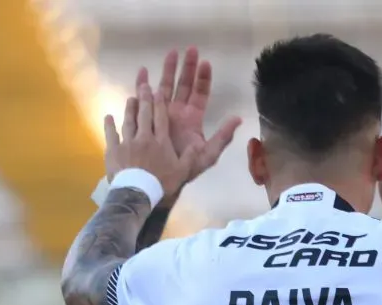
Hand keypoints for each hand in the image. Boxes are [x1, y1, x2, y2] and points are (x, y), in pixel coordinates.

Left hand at [103, 81, 198, 199]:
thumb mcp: (182, 172)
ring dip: (130, 108)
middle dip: (145, 98)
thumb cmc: (162, 184)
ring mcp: (127, 143)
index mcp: (161, 141)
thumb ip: (189, 156)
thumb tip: (197, 143)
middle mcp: (144, 137)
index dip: (160, 103)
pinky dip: (109, 125)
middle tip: (144, 86)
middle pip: (144, 114)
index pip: (161, 117)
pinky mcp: (114, 150)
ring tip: (131, 98)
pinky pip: (111, 135)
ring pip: (128, 121)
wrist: (138, 193)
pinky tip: (108, 116)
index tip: (158, 91)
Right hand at [155, 47, 241, 182]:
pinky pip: (145, 97)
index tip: (206, 63)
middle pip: (184, 84)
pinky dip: (143, 84)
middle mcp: (178, 111)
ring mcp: (162, 112)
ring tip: (171, 52)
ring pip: (166, 85)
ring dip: (168, 69)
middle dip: (187, 67)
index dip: (203, 79)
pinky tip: (143, 71)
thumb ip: (222, 137)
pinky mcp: (148, 116)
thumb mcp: (207, 154)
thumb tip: (238, 119)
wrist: (163, 178)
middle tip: (191, 49)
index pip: (200, 93)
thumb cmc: (186, 168)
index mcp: (193, 118)